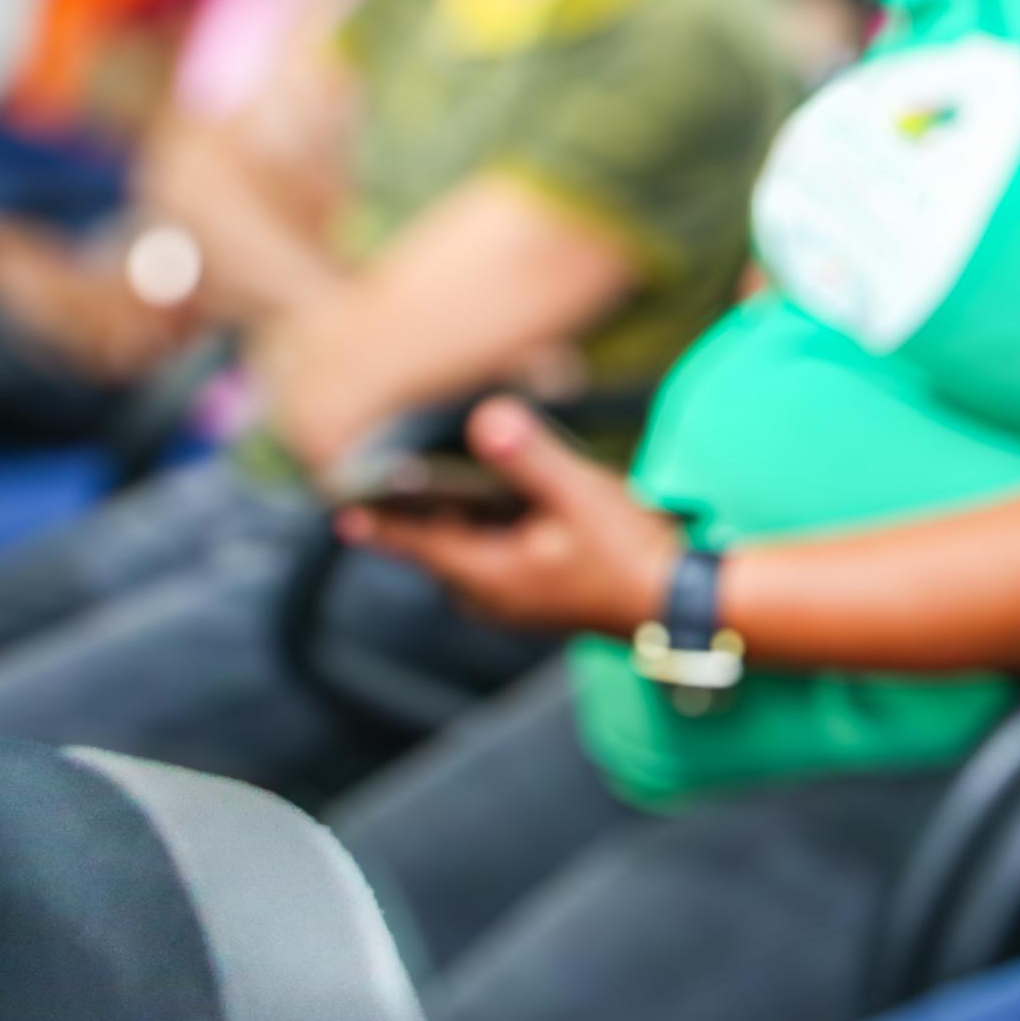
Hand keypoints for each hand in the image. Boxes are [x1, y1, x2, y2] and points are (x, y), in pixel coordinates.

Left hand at [336, 397, 680, 635]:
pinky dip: (491, 538)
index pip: (418, 542)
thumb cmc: (629, 553)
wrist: (677, 603)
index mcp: (489, 574)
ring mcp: (516, 602)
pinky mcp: (539, 599)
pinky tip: (515, 512)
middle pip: (443, 549)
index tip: (341, 513)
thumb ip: (529, 457)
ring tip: (457, 489)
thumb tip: (485, 417)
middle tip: (400, 485)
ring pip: (470, 557)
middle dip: (427, 516)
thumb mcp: (579, 495)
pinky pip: (495, 564)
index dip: (380, 524)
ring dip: (464, 525)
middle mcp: (493, 596)